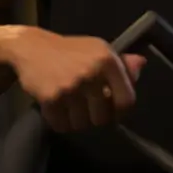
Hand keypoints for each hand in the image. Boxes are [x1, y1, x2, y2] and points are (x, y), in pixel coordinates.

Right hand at [8, 27, 145, 131]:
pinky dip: (59, 122)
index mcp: (108, 60)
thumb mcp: (97, 49)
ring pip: (82, 124)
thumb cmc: (69, 50)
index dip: (120, 112)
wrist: (31, 47)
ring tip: (70, 106)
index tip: (113, 113)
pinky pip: (61, 125)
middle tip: (86, 107)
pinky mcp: (51, 98)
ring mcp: (71, 86)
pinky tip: (56, 107)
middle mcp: (92, 72)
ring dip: (76, 121)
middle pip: (103, 118)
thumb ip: (121, 62)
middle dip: (95, 117)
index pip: (126, 100)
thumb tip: (141, 65)